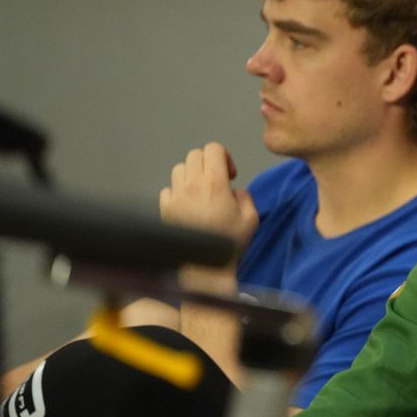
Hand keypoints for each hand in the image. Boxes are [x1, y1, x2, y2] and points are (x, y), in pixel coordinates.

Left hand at [160, 142, 258, 261]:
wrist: (205, 268)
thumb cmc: (230, 244)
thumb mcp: (251, 218)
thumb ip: (245, 197)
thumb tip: (233, 192)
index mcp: (215, 183)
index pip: (214, 148)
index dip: (224, 157)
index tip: (230, 175)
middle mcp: (192, 185)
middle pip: (195, 155)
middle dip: (208, 164)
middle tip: (217, 182)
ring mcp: (175, 196)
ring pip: (180, 169)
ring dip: (191, 176)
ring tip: (201, 194)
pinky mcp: (164, 208)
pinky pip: (168, 189)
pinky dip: (178, 192)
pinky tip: (188, 206)